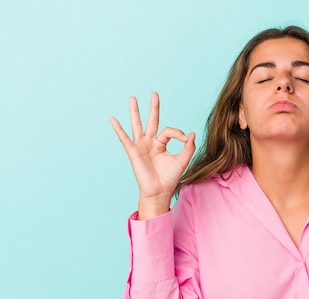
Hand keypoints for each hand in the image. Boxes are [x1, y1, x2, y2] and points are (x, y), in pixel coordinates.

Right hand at [109, 92, 195, 217]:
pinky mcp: (133, 152)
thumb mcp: (182, 161)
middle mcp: (150, 142)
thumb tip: (192, 133)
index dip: (178, 133)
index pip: (169, 131)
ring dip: (135, 111)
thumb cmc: (170, 178)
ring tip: (132, 98)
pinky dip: (118, 129)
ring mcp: (141, 146)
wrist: (159, 191)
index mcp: (161, 144)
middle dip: (153, 107)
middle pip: (152, 121)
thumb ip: (188, 147)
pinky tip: (112, 119)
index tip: (185, 139)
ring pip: (137, 125)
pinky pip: (124, 138)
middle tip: (155, 93)